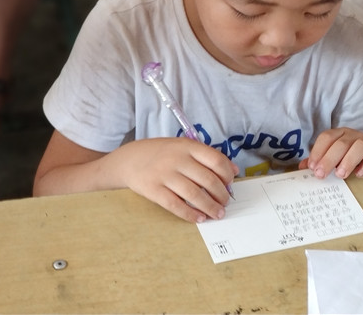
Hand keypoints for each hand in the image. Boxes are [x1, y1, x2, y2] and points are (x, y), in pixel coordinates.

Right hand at [110, 138, 237, 222]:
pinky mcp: (153, 190)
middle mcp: (177, 159)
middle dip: (221, 194)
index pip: (215, 160)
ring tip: (217, 213)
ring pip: (194, 194)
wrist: (129, 159)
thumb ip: (208, 156)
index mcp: (188, 146)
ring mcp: (164, 175)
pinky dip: (190, 214)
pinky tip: (199, 218)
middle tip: (225, 202)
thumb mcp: (184, 147)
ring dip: (210, 207)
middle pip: (207, 180)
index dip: (227, 174)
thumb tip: (233, 170)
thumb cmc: (162, 154)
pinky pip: (176, 205)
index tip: (230, 184)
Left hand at [300, 128, 362, 179]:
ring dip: (348, 160)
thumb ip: (320, 161)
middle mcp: (354, 135)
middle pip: (341, 143)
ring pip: (359, 145)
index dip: (318, 151)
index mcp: (340, 134)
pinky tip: (360, 174)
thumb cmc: (353, 157)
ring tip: (341, 175)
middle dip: (329, 159)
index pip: (327, 137)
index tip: (312, 167)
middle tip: (321, 175)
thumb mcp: (336, 158)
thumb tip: (302, 168)